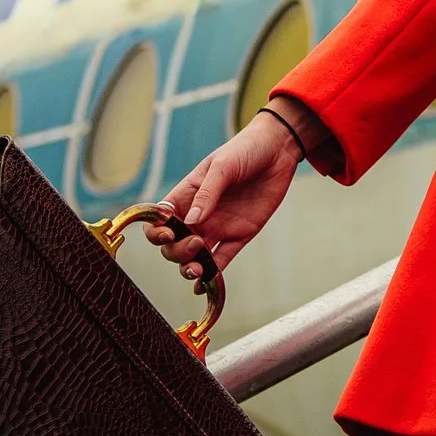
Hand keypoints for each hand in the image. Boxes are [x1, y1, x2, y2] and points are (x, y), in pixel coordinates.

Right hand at [147, 108, 302, 285]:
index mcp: (186, 196)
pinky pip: (221, 260)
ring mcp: (218, 227)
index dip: (156, 232)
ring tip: (197, 269)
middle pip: (174, 245)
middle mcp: (198, 215)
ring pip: (194, 257)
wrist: (279, 150)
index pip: (159, 221)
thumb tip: (191, 222)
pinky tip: (203, 286)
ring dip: (190, 267)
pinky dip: (211, 275)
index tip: (168, 233)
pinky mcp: (239, 235)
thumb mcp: (223, 166)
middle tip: (196, 243)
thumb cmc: (245, 150)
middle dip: (177, 251)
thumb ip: (207, 194)